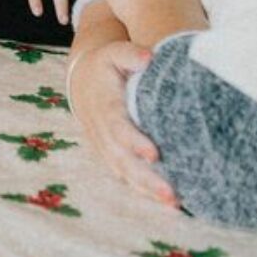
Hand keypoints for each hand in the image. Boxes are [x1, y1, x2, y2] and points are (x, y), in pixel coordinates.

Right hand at [69, 39, 177, 207]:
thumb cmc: (106, 66)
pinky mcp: (111, 155)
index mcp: (105, 106)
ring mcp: (105, 146)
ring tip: (174, 203)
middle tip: (172, 194)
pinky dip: (143, 190)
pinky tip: (165, 201)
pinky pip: (126, 176)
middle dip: (146, 179)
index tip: (154, 154)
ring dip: (147, 190)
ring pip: (124, 173)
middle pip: (122, 159)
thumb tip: (149, 57)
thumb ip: (130, 54)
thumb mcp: (113, 53)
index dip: (134, 141)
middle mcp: (103, 131)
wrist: (82, 82)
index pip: (118, 127)